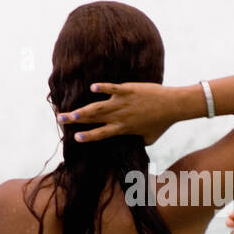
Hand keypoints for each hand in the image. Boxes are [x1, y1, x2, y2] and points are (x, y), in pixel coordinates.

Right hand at [56, 82, 181, 144]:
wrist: (173, 106)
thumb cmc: (162, 123)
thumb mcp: (150, 138)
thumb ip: (140, 141)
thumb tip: (137, 146)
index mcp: (123, 128)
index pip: (101, 134)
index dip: (88, 136)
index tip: (75, 137)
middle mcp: (120, 117)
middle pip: (93, 119)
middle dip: (75, 120)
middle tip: (60, 120)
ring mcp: (122, 103)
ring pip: (98, 107)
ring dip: (82, 109)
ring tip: (68, 110)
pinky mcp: (128, 90)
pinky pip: (113, 89)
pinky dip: (103, 88)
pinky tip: (92, 87)